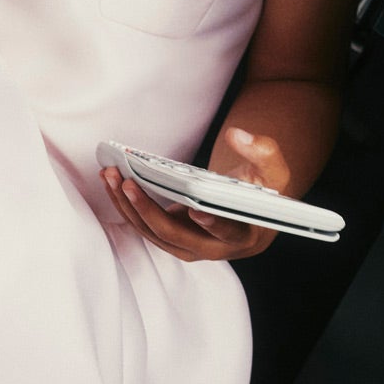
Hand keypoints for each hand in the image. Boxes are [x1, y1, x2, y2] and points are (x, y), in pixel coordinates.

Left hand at [101, 128, 286, 263]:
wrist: (248, 215)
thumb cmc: (263, 192)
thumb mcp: (273, 170)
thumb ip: (263, 151)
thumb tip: (238, 135)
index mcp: (242, 233)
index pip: (227, 232)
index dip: (213, 223)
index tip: (197, 208)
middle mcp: (212, 247)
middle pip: (175, 235)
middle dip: (147, 210)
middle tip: (127, 182)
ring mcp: (189, 245)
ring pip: (153, 233)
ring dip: (128, 206)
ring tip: (110, 175)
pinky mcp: (172, 235)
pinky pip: (145, 225)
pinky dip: (127, 205)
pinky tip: (112, 181)